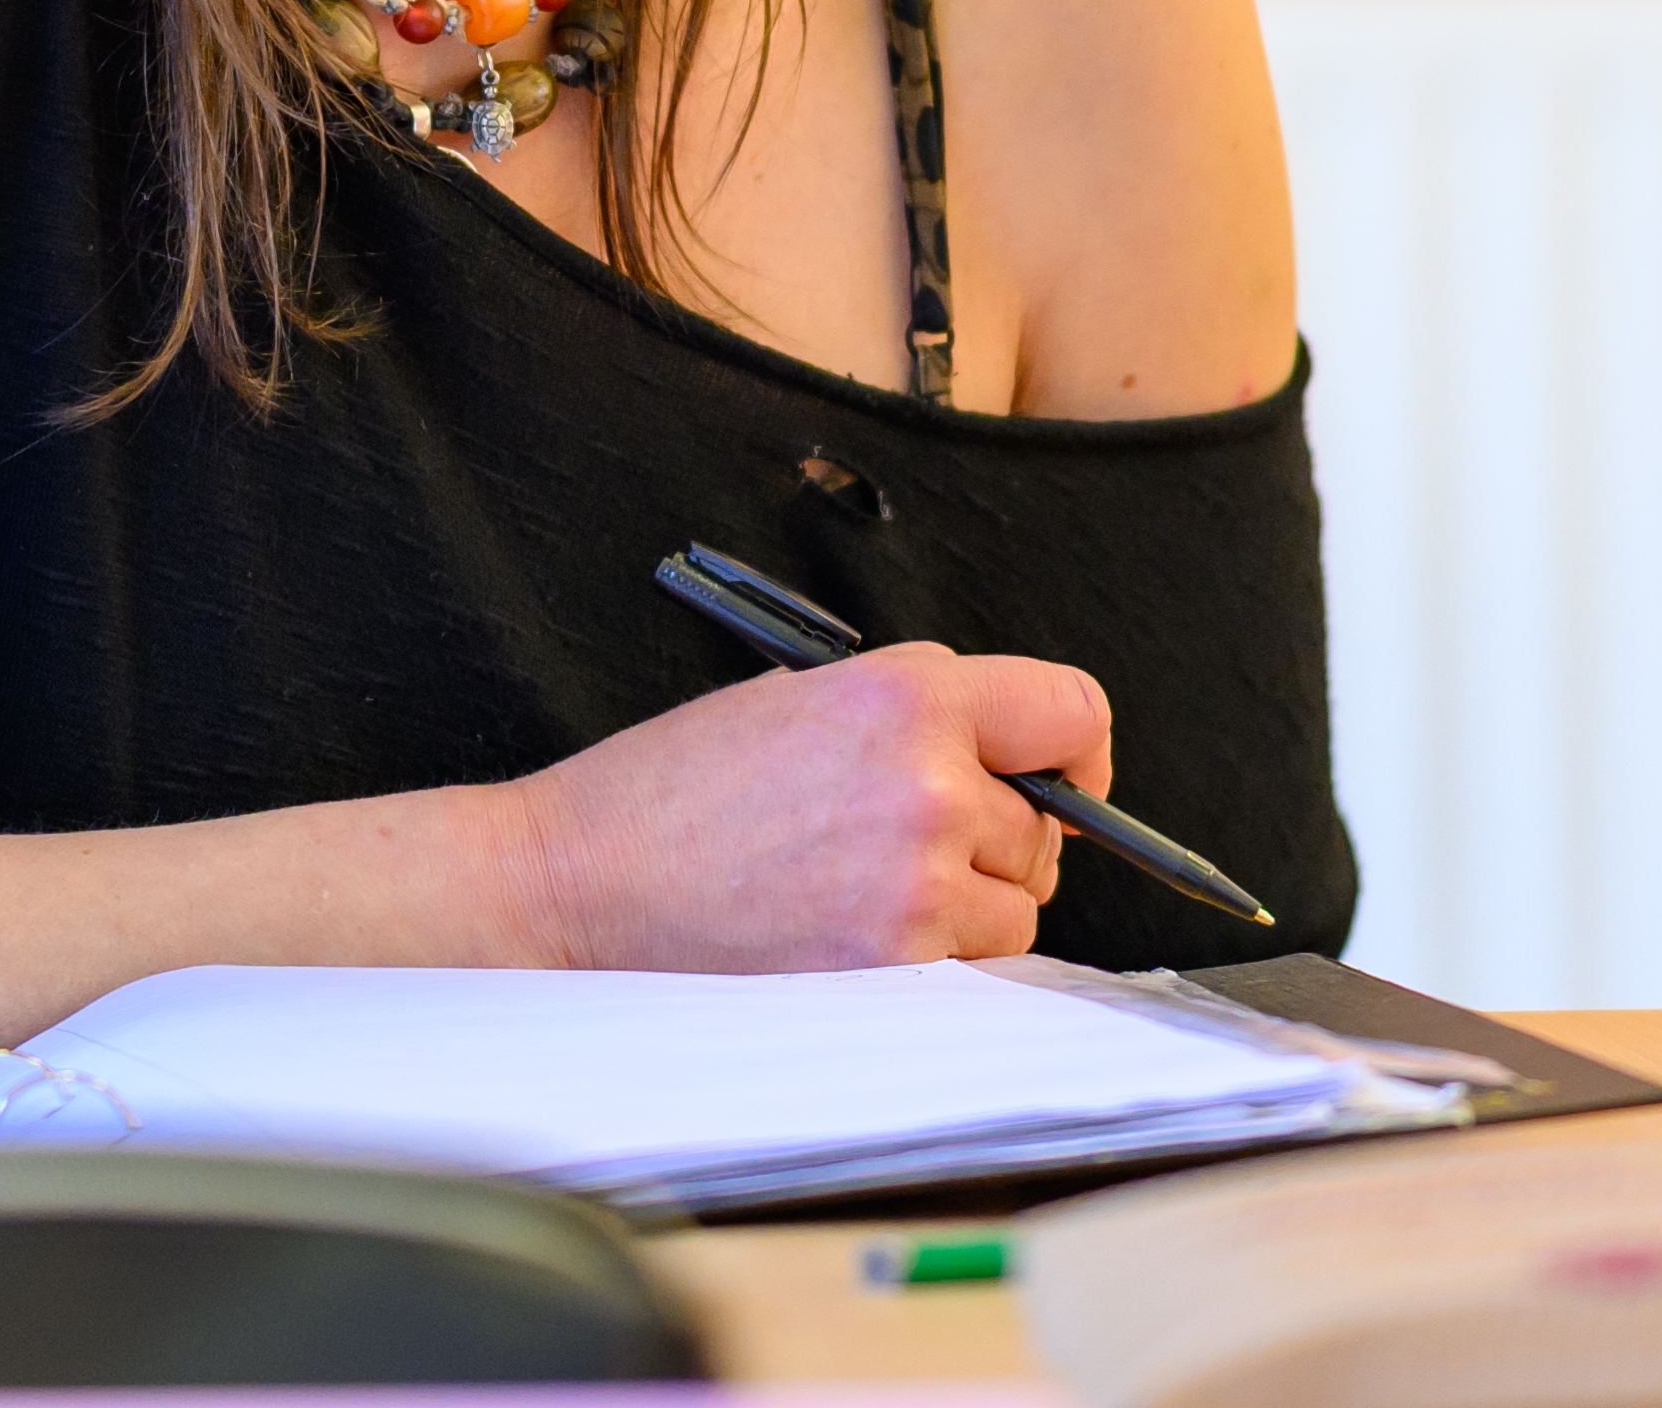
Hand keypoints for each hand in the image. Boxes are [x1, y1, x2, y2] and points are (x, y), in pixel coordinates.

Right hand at [504, 644, 1110, 972]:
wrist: (580, 877)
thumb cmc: (672, 791)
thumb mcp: (798, 700)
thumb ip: (911, 718)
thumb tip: (1010, 766)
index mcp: (907, 692)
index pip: (1071, 709)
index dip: (1081, 755)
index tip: (1067, 783)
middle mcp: (929, 777)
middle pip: (1044, 826)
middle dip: (996, 842)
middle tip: (903, 847)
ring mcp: (916, 876)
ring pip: (1016, 908)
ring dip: (965, 910)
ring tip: (860, 892)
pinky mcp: (894, 961)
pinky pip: (968, 969)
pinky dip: (929, 962)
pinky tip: (845, 934)